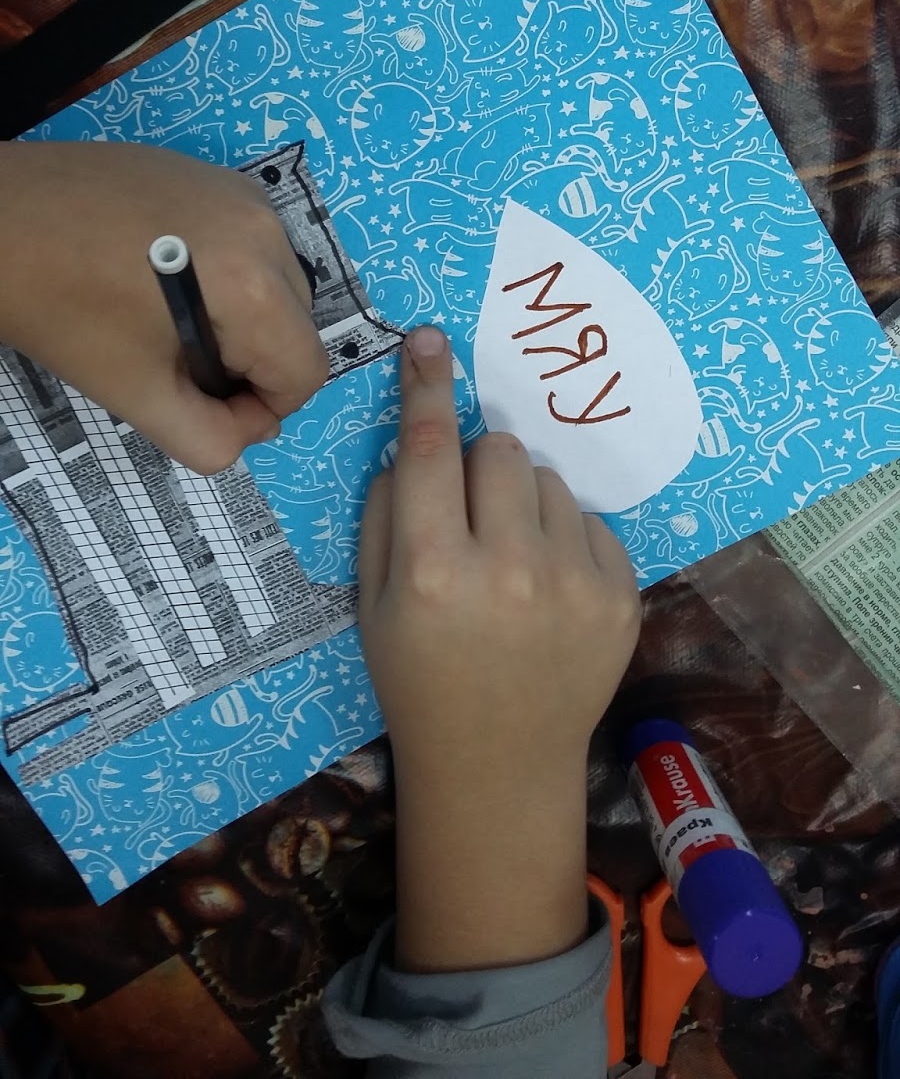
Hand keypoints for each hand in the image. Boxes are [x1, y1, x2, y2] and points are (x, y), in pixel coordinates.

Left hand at [0, 141, 328, 472]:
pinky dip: (226, 275)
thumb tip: (249, 427)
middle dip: (248, 362)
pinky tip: (162, 275)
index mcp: (252, 284)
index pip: (304, 372)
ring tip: (166, 318)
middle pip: (296, 327)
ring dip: (239, 319)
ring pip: (277, 285)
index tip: (198, 403)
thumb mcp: (136, 395)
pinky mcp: (217, 173)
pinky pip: (252, 244)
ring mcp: (243, 191)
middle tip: (173, 364)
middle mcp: (266, 226)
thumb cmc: (61, 310)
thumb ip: (210, 440)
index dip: (260, 409)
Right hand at [358, 324, 640, 972]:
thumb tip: (418, 440)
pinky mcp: (622, 596)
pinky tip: (547, 589)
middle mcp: (509, 569)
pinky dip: (565, 539)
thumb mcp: (373, 602)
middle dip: (481, 468)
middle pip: (501, 451)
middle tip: (470, 518)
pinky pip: (590, 520)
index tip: (431, 340)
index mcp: (434, 570)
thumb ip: (386, 514)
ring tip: (511, 562)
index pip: (431, 448)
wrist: (499, 764)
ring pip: (550, 479)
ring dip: (525, 502)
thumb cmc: (420, 679)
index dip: (428, 387)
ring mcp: (574, 582)